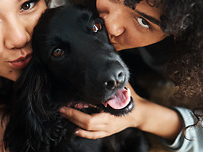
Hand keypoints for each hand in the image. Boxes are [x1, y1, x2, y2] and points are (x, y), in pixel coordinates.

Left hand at [59, 83, 182, 140]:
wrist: (141, 112)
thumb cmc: (131, 99)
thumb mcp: (123, 87)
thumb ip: (114, 81)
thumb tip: (108, 67)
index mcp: (110, 115)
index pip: (90, 119)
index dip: (76, 115)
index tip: (66, 107)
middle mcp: (107, 125)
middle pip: (86, 126)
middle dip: (72, 118)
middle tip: (61, 110)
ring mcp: (107, 129)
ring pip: (88, 131)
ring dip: (75, 124)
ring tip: (65, 116)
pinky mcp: (107, 131)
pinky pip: (93, 135)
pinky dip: (83, 133)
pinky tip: (75, 129)